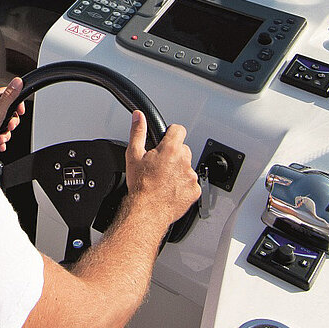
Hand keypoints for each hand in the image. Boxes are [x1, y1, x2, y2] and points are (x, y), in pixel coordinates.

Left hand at [0, 77, 25, 159]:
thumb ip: (9, 96)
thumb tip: (17, 81)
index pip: (7, 94)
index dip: (16, 103)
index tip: (20, 111)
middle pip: (8, 110)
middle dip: (11, 122)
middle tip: (9, 126)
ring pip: (4, 123)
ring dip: (6, 133)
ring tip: (1, 137)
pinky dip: (1, 138)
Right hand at [124, 113, 199, 228]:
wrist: (147, 211)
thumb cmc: (140, 186)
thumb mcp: (133, 155)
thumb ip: (138, 132)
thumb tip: (139, 116)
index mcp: (170, 149)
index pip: (179, 130)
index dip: (171, 133)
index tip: (166, 140)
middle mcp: (184, 160)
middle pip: (183, 149)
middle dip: (173, 154)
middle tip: (160, 165)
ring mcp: (191, 176)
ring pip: (187, 167)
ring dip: (179, 171)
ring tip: (164, 180)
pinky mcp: (195, 190)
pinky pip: (191, 183)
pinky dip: (183, 185)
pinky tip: (171, 190)